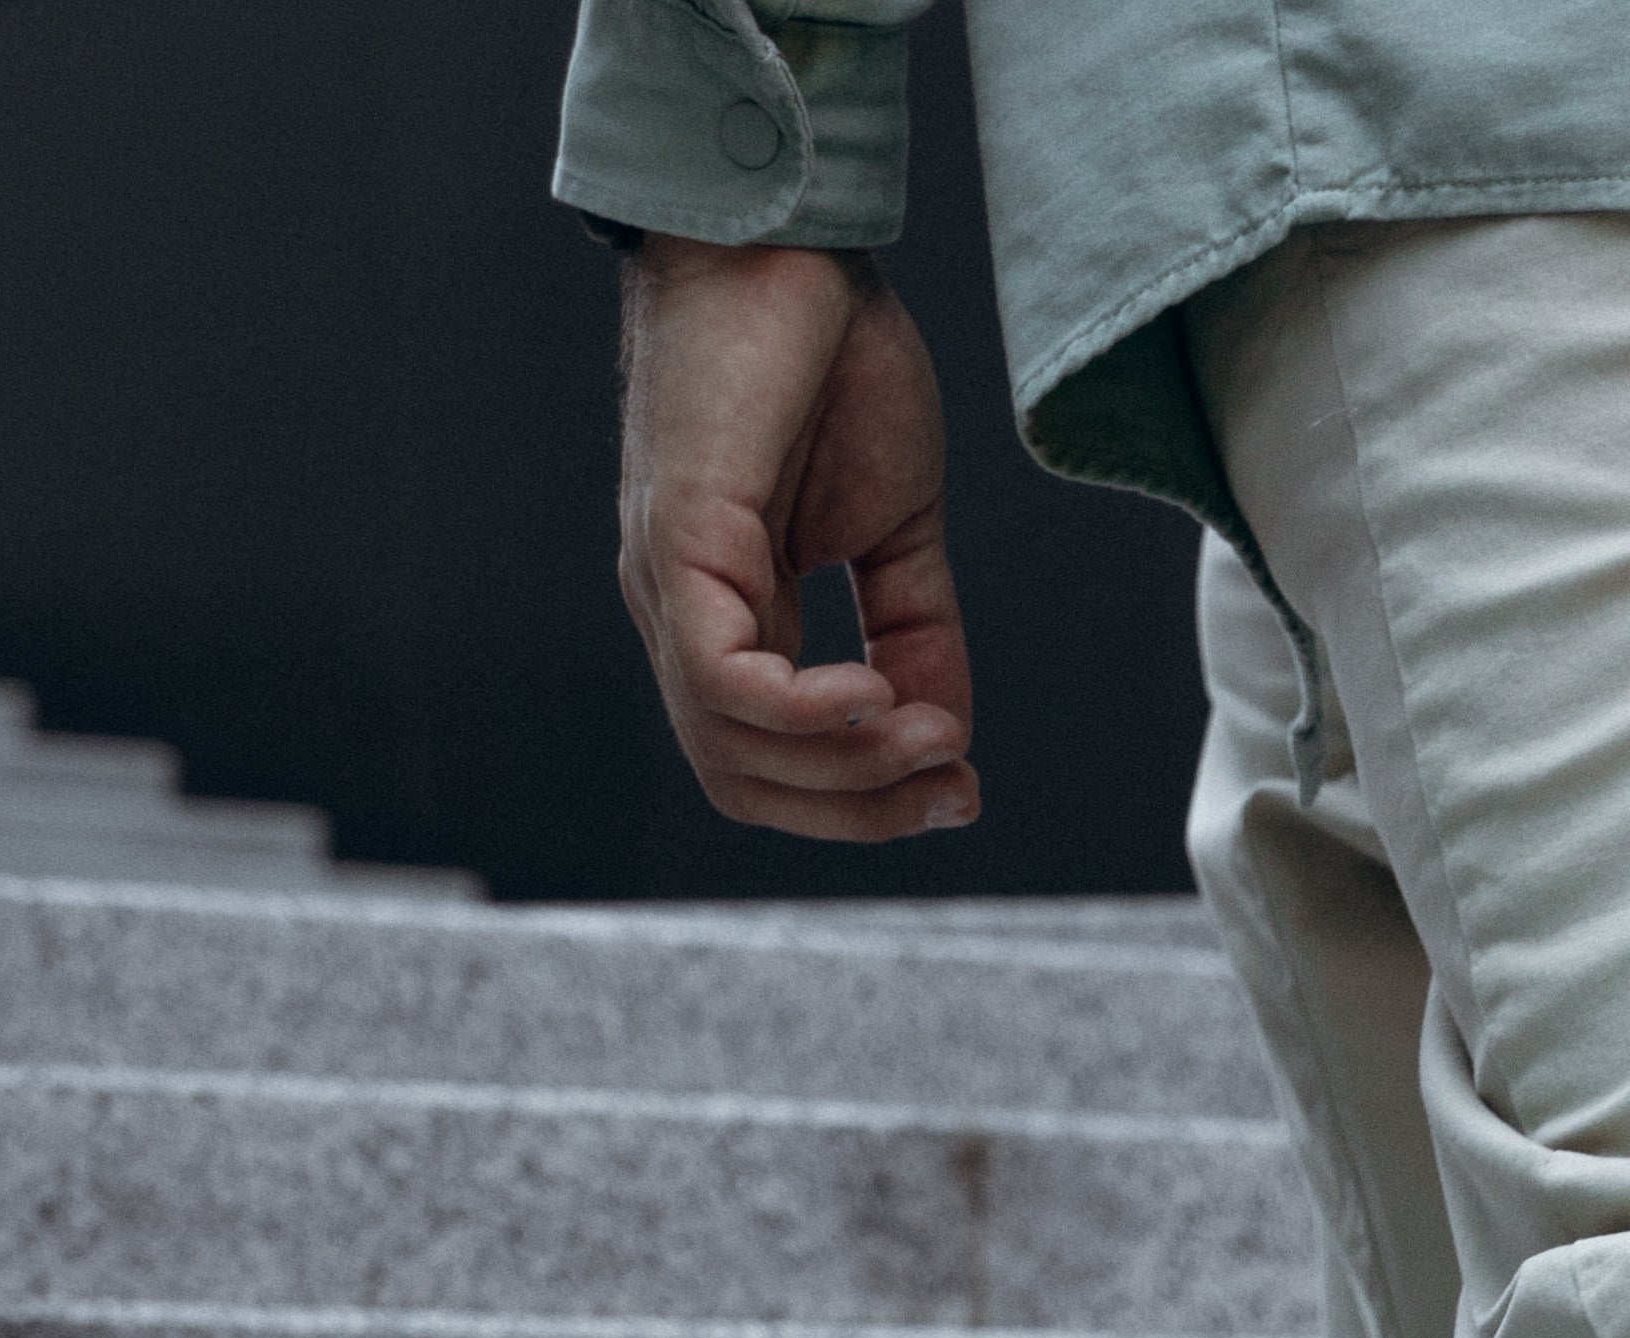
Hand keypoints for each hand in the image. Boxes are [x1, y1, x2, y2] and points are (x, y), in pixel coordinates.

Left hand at [613, 236, 975, 839]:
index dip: (863, 803)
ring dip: (845, 770)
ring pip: (731, 752)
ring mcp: (669, 581)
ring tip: (927, 735)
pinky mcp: (676, 539)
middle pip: (745, 784)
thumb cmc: (827, 355)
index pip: (771, 766)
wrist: (784, 234)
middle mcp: (682, 615)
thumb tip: (946, 740)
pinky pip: (722, 682)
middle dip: (858, 811)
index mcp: (729, 617)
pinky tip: (874, 691)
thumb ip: (917, 633)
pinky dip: (805, 714)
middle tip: (951, 780)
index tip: (960, 786)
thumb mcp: (897, 524)